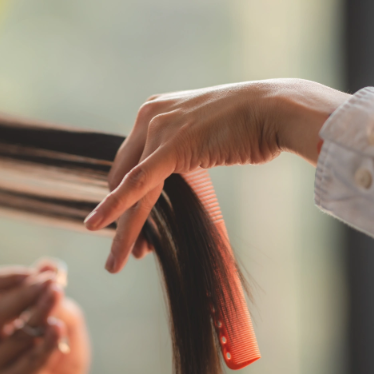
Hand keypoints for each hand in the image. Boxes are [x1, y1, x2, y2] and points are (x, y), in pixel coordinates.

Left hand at [83, 78, 348, 272]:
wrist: (275, 110)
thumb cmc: (253, 125)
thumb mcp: (207, 133)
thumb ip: (185, 146)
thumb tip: (185, 164)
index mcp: (156, 111)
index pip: (131, 162)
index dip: (126, 199)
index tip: (134, 231)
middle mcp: (150, 116)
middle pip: (124, 176)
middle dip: (122, 217)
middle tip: (123, 253)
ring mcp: (158, 129)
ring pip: (129, 187)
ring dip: (121, 228)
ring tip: (115, 263)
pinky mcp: (170, 146)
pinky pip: (138, 184)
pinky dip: (117, 206)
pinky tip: (98, 225)